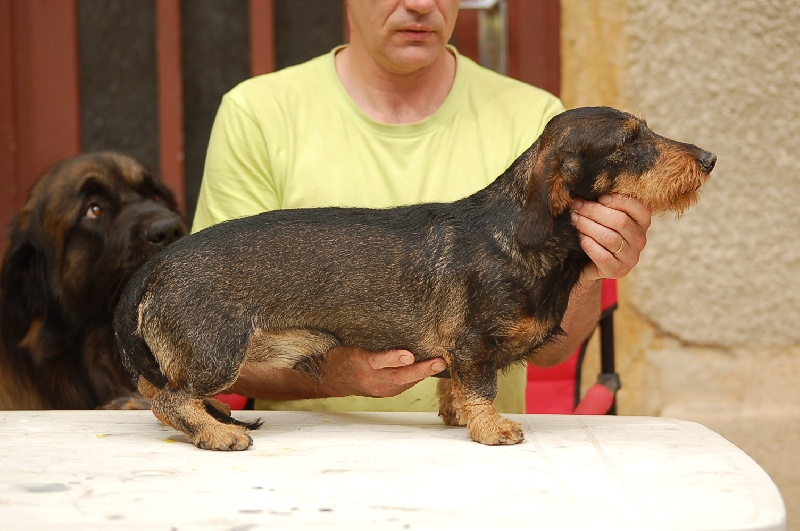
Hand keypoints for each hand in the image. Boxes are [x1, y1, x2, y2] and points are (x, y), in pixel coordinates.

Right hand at [228, 347, 446, 399]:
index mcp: (357, 361)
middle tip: (439, 361)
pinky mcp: (383, 392)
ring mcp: (377, 388)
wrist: (328, 377)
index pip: (376, 360)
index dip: (392, 358)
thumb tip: (374, 307)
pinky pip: (403, 385)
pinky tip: (430, 368)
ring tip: (441, 362)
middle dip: (421, 369)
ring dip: (423, 374)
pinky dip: (416, 377)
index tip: (408, 354)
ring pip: (404, 383)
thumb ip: (361, 331)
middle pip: (398, 376)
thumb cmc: (338, 351)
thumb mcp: (345, 339)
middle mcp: (369, 378)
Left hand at [570, 194, 651, 280]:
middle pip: (620, 222)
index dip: (620, 201)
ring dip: (589, 226)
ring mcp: (630, 258)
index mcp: (642, 224)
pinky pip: (603, 256)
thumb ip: (603, 205)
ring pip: (611, 238)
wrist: (588, 264)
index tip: (600, 197)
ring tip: (575, 219)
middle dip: (595, 211)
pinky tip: (581, 237)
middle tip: (576, 206)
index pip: (639, 209)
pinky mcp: (617, 271)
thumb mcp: (604, 218)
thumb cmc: (597, 234)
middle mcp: (640, 241)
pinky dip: (589, 244)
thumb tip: (585, 193)